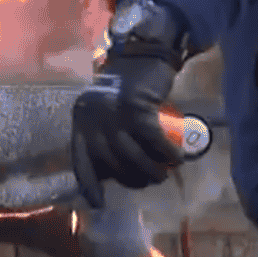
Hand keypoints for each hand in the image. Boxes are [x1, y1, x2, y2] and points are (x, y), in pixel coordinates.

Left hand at [72, 0, 188, 209]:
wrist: (145, 52)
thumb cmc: (130, 86)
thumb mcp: (109, 111)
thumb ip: (106, 135)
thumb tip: (117, 171)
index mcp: (82, 120)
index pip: (81, 159)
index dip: (89, 184)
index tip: (98, 204)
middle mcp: (92, 117)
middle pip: (112, 162)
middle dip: (132, 178)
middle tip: (150, 180)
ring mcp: (112, 112)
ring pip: (132, 155)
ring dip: (151, 171)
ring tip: (164, 174)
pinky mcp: (136, 106)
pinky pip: (152, 139)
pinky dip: (166, 152)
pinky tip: (177, 158)